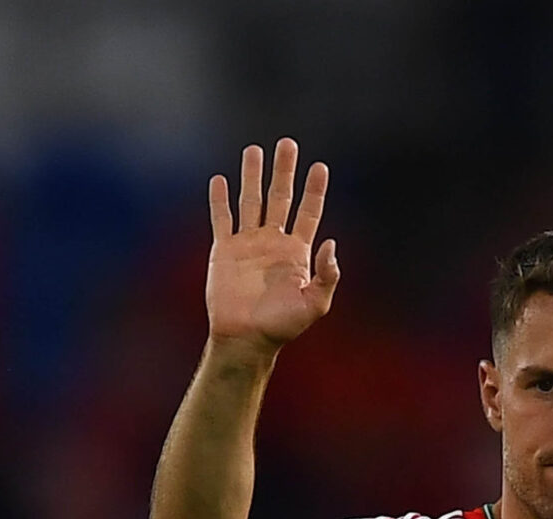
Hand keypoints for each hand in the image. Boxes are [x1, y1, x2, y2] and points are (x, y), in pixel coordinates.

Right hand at [205, 139, 338, 352]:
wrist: (246, 339)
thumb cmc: (282, 326)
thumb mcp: (315, 305)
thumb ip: (327, 275)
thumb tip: (332, 243)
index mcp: (297, 252)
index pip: (308, 212)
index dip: (314, 190)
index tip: (319, 166)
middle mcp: (273, 242)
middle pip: (280, 197)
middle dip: (284, 171)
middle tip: (287, 144)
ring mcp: (248, 244)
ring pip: (251, 201)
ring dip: (252, 176)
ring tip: (254, 150)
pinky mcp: (224, 250)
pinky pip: (222, 219)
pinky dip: (220, 200)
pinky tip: (221, 180)